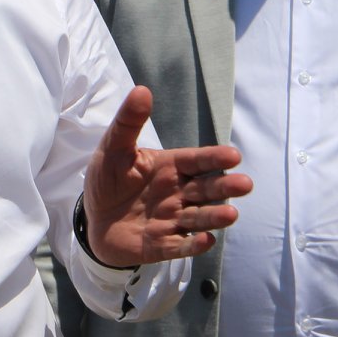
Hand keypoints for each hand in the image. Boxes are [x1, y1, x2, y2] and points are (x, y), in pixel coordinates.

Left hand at [82, 86, 248, 268]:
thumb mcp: (113, 149)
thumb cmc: (108, 180)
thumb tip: (142, 90)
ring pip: (198, 218)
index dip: (214, 159)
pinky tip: (206, 241)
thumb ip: (128, 123)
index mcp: (170, 167)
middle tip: (244, 184)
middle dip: (225, 187)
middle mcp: (178, 193)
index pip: (197, 161)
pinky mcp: (162, 245)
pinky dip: (192, 245)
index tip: (233, 155)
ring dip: (214, 217)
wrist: (93, 220)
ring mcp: (172, 220)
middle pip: (206, 190)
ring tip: (230, 214)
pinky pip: (179, 246)